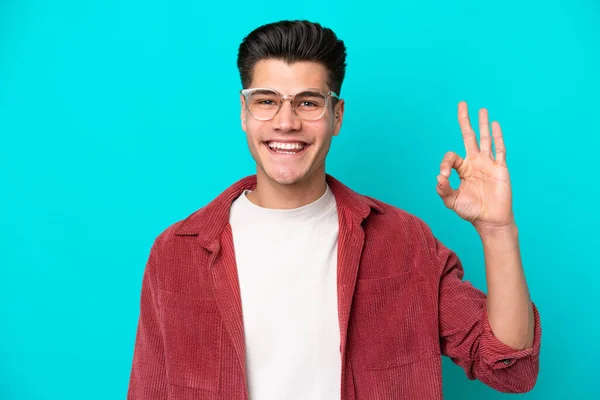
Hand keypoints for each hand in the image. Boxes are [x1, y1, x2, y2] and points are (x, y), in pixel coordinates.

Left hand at [436, 101, 514, 233]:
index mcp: (462, 170)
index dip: (445, 163)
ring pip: (485, 139)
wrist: (490, 220)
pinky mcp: (500, 168)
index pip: (451, 157)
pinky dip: (497, 136)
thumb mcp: (452, 201)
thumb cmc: (471, 211)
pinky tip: (494, 124)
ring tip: (481, 109)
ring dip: (482, 124)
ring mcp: (488, 164)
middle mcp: (475, 163)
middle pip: (469, 137)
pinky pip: (499, 149)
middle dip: (464, 121)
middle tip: (461, 104)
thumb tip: (438, 177)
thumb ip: (443, 190)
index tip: (444, 175)